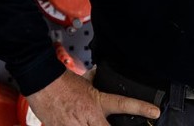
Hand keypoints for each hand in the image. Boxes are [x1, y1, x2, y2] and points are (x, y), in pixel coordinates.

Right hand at [26, 69, 160, 125]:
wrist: (40, 80)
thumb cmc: (59, 80)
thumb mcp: (83, 80)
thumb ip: (93, 81)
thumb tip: (99, 73)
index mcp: (97, 102)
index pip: (123, 104)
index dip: (140, 108)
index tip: (154, 112)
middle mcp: (89, 116)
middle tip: (107, 123)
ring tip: (85, 122)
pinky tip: (73, 123)